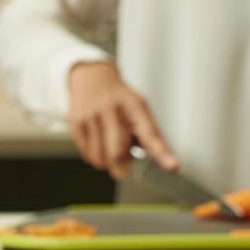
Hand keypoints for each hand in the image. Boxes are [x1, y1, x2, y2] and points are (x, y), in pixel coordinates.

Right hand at [67, 61, 177, 179]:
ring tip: (109, 149)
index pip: (150, 133)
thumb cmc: (119, 98)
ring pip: (100, 157)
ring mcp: (92, 115)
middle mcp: (112, 109)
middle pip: (117, 153)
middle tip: (124, 171)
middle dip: (121, 169)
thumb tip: (160, 161)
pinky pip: (87, 154)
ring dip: (107, 163)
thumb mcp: (139, 107)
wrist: (91, 78)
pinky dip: (94, 157)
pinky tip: (97, 143)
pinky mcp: (76, 122)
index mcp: (134, 106)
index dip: (162, 152)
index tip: (173, 166)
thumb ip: (147, 132)